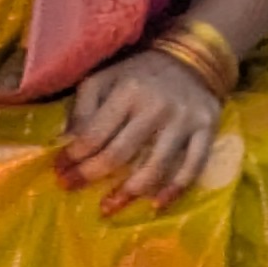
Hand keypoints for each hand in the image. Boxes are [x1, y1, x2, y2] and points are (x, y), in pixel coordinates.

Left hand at [58, 48, 220, 213]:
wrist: (193, 59)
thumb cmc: (140, 74)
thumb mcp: (105, 78)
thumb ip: (84, 107)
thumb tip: (68, 142)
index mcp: (127, 92)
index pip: (94, 133)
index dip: (73, 156)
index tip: (60, 170)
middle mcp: (155, 107)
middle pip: (119, 154)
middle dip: (90, 175)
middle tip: (71, 188)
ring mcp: (183, 121)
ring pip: (155, 168)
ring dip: (129, 193)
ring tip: (109, 207)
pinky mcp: (207, 130)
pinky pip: (192, 167)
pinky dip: (174, 190)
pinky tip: (156, 205)